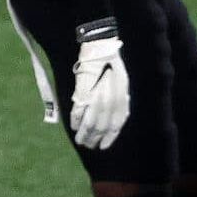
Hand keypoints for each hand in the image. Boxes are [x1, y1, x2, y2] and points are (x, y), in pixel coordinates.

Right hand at [69, 19, 129, 149]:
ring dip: (84, 134)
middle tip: (88, 145)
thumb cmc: (111, 64)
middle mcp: (110, 102)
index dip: (109, 137)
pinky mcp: (82, 94)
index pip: (116, 124)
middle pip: (101, 126)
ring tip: (80, 141)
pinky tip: (74, 127)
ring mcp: (95, 99)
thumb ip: (119, 102)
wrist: (99, 49)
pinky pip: (78, 112)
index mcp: (121, 99)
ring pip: (89, 123)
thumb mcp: (122, 84)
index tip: (103, 146)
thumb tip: (115, 119)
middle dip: (94, 138)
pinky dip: (75, 121)